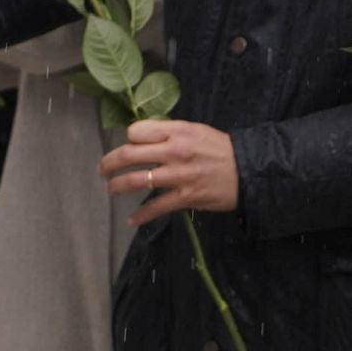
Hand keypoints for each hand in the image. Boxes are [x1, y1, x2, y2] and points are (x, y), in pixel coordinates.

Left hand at [99, 119, 238, 224]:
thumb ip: (171, 132)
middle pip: (129, 154)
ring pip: (135, 180)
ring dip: (117, 186)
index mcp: (178, 131)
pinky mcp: (184, 197)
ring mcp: (178, 175)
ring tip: (111, 189)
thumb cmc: (221, 149)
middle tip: (103, 169)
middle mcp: (174, 151)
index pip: (137, 131)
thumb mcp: (197, 130)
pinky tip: (132, 220)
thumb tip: (144, 136)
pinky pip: (155, 207)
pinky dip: (140, 216)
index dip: (128, 138)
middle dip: (109, 162)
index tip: (126, 145)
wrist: (248, 170)